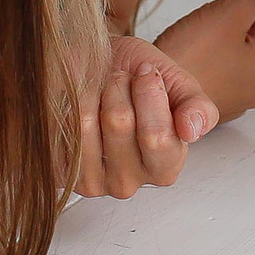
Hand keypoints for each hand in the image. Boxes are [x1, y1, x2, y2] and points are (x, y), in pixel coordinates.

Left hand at [74, 34, 216, 199]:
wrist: (105, 73)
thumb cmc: (141, 81)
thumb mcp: (180, 86)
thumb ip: (197, 107)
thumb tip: (192, 129)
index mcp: (165, 168)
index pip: (156, 136)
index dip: (149, 93)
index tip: (147, 72)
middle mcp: (128, 183)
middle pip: (118, 123)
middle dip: (118, 85)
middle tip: (120, 79)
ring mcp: (90, 181)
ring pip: (84, 122)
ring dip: (90, 90)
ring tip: (99, 87)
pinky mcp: (58, 171)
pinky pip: (57, 126)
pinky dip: (65, 100)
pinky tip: (76, 100)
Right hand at [153, 0, 254, 122]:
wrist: (156, 93)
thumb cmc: (190, 57)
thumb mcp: (232, 12)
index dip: (243, 4)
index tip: (222, 13)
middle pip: (249, 33)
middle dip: (227, 23)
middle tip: (204, 30)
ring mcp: (234, 97)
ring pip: (229, 49)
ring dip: (213, 40)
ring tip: (193, 46)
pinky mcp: (212, 101)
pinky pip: (213, 68)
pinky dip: (201, 59)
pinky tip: (188, 61)